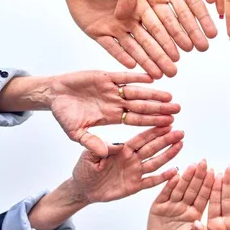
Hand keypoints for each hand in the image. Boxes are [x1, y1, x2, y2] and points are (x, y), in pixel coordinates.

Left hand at [44, 0, 178, 77]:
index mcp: (137, 5)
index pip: (155, 24)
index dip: (168, 37)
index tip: (181, 49)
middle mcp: (130, 20)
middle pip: (148, 41)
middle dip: (161, 56)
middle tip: (174, 72)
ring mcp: (115, 28)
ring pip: (133, 48)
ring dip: (145, 61)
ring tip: (158, 76)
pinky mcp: (99, 33)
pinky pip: (111, 47)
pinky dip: (121, 56)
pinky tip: (132, 67)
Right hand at [49, 71, 179, 156]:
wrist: (53, 95)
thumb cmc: (65, 115)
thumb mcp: (76, 132)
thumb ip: (91, 142)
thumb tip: (105, 153)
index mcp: (111, 116)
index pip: (136, 120)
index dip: (152, 122)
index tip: (168, 124)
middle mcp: (115, 103)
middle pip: (141, 106)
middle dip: (159, 108)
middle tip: (177, 109)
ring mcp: (112, 90)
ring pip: (136, 92)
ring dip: (152, 94)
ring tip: (169, 96)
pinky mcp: (105, 76)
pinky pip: (123, 77)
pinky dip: (136, 77)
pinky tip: (150, 78)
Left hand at [71, 126, 182, 202]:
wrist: (83, 189)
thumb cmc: (84, 170)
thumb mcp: (88, 157)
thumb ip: (101, 149)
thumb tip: (117, 145)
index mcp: (122, 149)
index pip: (141, 138)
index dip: (153, 131)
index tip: (166, 123)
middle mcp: (132, 159)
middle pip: (152, 148)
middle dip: (166, 140)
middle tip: (180, 132)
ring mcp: (135, 172)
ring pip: (155, 162)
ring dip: (168, 154)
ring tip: (180, 145)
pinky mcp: (135, 186)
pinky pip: (151, 181)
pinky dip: (163, 177)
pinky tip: (175, 171)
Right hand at [121, 0, 216, 52]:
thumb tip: (120, 16)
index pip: (162, 22)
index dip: (169, 37)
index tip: (177, 53)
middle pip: (182, 17)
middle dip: (190, 33)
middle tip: (201, 49)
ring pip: (195, 3)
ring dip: (203, 19)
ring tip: (211, 36)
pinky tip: (213, 1)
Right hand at [145, 160, 214, 229]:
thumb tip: (200, 224)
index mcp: (195, 213)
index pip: (203, 197)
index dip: (208, 185)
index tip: (214, 173)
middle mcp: (185, 205)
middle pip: (193, 189)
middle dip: (199, 175)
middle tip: (204, 162)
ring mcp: (172, 203)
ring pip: (180, 188)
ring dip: (186, 177)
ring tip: (192, 165)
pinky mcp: (159, 204)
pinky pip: (165, 192)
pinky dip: (169, 184)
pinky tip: (174, 174)